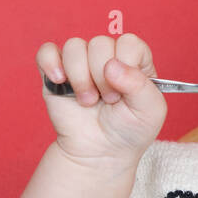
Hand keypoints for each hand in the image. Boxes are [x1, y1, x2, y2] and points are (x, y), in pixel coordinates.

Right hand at [36, 33, 166, 169]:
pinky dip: (51, 63)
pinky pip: (46, 51)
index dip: (125, 66)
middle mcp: (107, 56)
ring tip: (88, 100)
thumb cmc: (129, 130)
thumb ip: (140, 85)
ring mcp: (80, 63)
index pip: (128, 43)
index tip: (125, 92)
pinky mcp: (56, 73)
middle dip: (103, 78)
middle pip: (99, 44)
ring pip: (74, 46)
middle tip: (108, 101)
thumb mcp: (151, 111)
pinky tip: (60, 82)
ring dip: (80, 77)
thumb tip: (111, 65)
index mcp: (134, 60)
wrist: (100, 154)